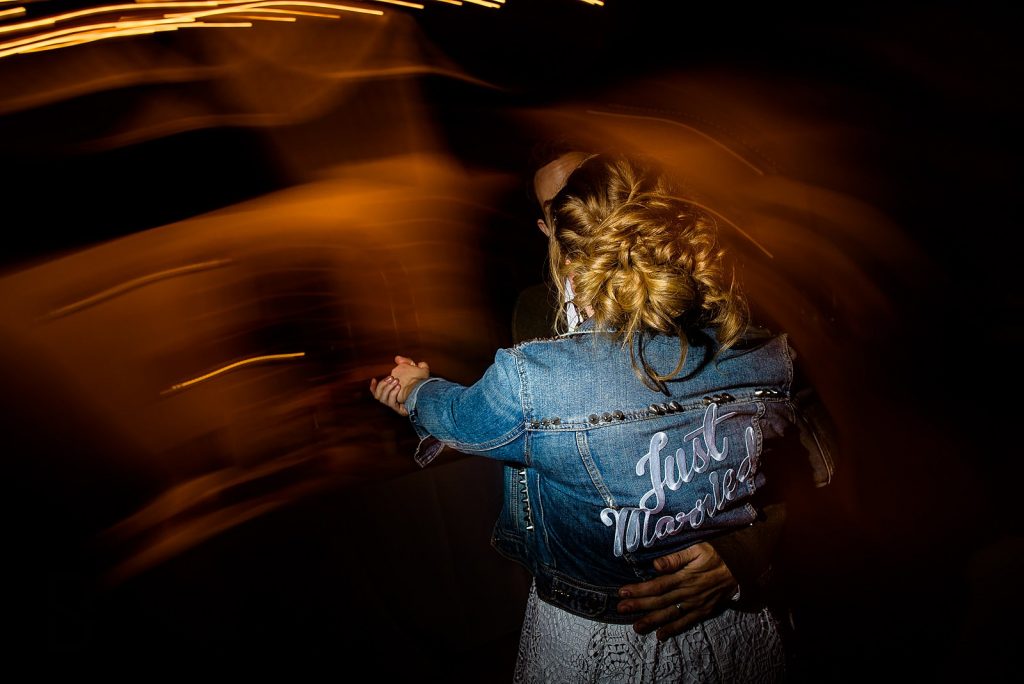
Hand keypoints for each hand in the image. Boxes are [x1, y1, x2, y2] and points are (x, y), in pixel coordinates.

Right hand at [369, 355, 429, 415]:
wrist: (427, 390)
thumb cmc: (422, 381)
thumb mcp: (416, 368)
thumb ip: (406, 362)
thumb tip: (397, 358)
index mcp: (393, 392)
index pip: (377, 392)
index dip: (374, 387)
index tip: (374, 379)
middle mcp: (392, 400)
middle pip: (377, 395)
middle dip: (382, 385)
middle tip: (392, 378)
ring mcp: (395, 405)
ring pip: (381, 399)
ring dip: (387, 388)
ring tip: (397, 382)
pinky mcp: (398, 409)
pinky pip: (389, 402)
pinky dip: (392, 394)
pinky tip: (398, 388)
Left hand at [616, 543, 737, 640]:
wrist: (741, 569)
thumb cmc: (717, 554)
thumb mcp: (697, 549)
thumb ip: (676, 558)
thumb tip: (656, 564)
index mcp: (684, 577)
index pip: (657, 585)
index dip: (639, 590)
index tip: (623, 592)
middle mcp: (688, 593)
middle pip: (659, 601)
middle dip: (639, 605)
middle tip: (620, 609)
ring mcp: (695, 604)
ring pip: (670, 614)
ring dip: (651, 621)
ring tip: (636, 627)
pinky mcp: (703, 611)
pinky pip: (686, 622)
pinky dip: (673, 630)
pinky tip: (660, 635)